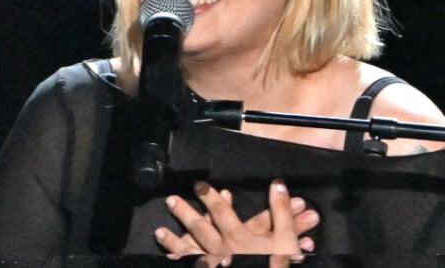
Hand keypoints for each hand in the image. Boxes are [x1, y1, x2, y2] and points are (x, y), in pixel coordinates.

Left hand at [155, 179, 318, 258]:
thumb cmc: (277, 265)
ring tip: (158, 231)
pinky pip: (193, 266)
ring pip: (190, 252)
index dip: (210, 196)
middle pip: (200, 229)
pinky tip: (170, 259)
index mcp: (238, 238)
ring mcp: (214, 266)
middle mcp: (222, 251)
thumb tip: (277, 184)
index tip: (199, 184)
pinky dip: (180, 261)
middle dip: (185, 213)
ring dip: (173, 241)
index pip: (221, 212)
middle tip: (171, 200)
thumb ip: (281, 211)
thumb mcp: (286, 240)